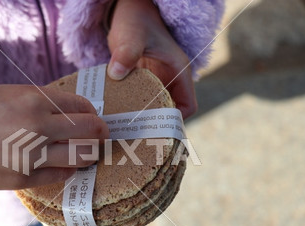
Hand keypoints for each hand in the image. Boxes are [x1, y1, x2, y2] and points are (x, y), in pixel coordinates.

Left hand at [107, 0, 197, 118]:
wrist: (129, 12)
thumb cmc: (136, 20)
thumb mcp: (131, 35)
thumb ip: (126, 52)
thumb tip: (116, 73)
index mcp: (179, 72)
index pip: (188, 106)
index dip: (174, 119)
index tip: (153, 126)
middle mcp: (171, 80)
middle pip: (170, 112)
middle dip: (155, 124)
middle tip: (133, 133)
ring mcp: (158, 82)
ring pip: (156, 109)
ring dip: (142, 118)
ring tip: (124, 128)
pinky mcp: (144, 83)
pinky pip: (142, 101)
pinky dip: (132, 109)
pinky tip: (117, 115)